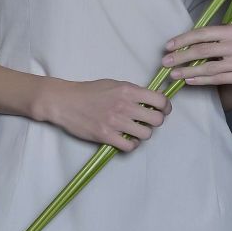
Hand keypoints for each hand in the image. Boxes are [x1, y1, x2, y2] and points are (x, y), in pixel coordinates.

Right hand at [42, 77, 171, 152]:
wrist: (65, 101)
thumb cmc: (88, 92)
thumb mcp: (113, 84)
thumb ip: (132, 92)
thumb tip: (151, 99)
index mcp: (128, 90)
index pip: (160, 100)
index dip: (166, 107)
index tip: (163, 110)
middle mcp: (124, 106)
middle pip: (157, 120)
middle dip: (155, 121)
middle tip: (148, 121)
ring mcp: (115, 122)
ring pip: (146, 134)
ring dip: (143, 134)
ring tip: (135, 131)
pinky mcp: (106, 136)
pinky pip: (130, 146)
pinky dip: (132, 144)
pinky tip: (127, 139)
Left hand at [161, 23, 231, 91]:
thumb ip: (213, 37)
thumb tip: (183, 44)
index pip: (204, 33)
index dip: (184, 40)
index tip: (168, 46)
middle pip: (204, 51)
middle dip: (181, 56)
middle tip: (165, 62)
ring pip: (209, 68)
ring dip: (188, 71)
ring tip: (173, 74)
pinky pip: (217, 79)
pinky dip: (201, 80)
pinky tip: (189, 80)